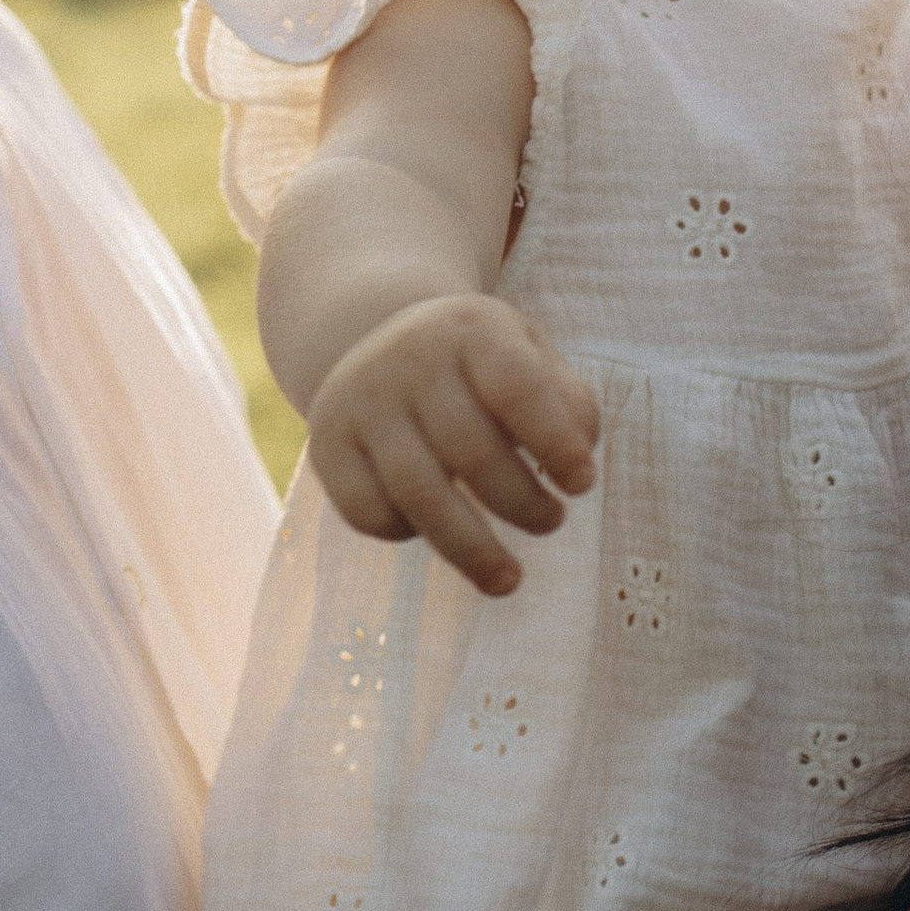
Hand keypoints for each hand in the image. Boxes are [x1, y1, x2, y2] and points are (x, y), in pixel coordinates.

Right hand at [307, 296, 599, 595]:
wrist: (376, 336)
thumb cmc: (478, 364)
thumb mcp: (528, 356)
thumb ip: (567, 403)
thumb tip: (578, 461)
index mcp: (471, 331)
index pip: (516, 387)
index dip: (554, 441)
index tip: (583, 485)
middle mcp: (409, 359)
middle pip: (469, 450)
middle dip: (521, 502)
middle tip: (552, 522)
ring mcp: (360, 402)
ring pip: (417, 493)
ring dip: (471, 548)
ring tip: (509, 579)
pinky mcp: (326, 445)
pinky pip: (367, 512)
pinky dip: (407, 535)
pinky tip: (435, 532)